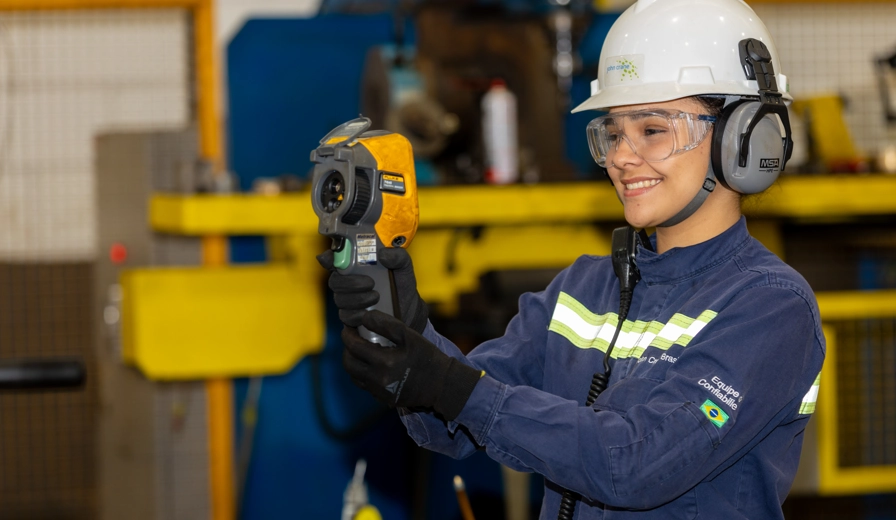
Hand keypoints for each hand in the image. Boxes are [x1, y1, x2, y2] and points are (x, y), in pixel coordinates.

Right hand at [317, 247, 428, 332]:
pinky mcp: (351, 318)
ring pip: (340, 300)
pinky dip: (358, 314)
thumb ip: (397, 256)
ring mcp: (348, 300)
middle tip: (371, 283)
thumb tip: (382, 254)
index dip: (329, 257)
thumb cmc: (401, 285)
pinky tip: (370, 312)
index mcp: (356, 265)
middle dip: (351, 283)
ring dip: (358, 299)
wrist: (409, 310)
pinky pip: (346, 317)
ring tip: (376, 297)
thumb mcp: (404, 266)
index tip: (329, 258)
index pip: (335, 259)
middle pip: (334, 281)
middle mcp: (348, 282)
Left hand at [341, 311, 480, 420]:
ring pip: (354, 376)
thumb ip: (386, 324)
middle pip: (349, 364)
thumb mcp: (410, 336)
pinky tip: (373, 364)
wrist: (442, 385)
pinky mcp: (383, 399)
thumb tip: (364, 316)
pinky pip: (365, 385)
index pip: (353, 346)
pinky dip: (363, 373)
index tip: (349, 326)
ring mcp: (379, 392)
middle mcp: (378, 380)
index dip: (347, 334)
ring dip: (353, 362)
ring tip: (361, 350)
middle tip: (352, 338)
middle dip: (346, 349)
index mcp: (384, 362)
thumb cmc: (427, 357)